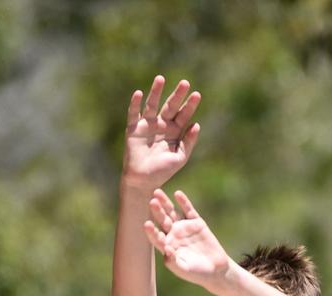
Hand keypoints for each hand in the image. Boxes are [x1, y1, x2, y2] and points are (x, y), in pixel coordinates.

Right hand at [121, 75, 200, 192]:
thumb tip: (196, 124)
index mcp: (174, 132)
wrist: (143, 181)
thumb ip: (188, 142)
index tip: (197, 94)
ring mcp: (147, 125)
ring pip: (152, 104)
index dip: (190, 105)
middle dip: (177, 95)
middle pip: (170, 106)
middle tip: (185, 83)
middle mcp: (161, 125)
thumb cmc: (163, 172)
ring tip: (161, 79)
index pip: (184, 115)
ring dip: (156, 92)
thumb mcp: (180, 157)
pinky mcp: (134, 129)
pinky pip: (134, 113)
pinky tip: (139, 93)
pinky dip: (135, 103)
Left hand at [144, 189, 231, 289]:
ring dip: (165, 203)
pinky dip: (183, 202)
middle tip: (152, 202)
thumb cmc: (196, 273)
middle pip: (162, 220)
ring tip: (157, 193)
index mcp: (167, 246)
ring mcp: (184, 227)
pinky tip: (177, 194)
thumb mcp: (184, 270)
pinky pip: (188, 210)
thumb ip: (174, 261)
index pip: (156, 237)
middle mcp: (173, 235)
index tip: (147, 224)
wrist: (215, 270)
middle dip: (157, 211)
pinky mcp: (196, 223)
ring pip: (172, 212)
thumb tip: (166, 249)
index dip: (151, 231)